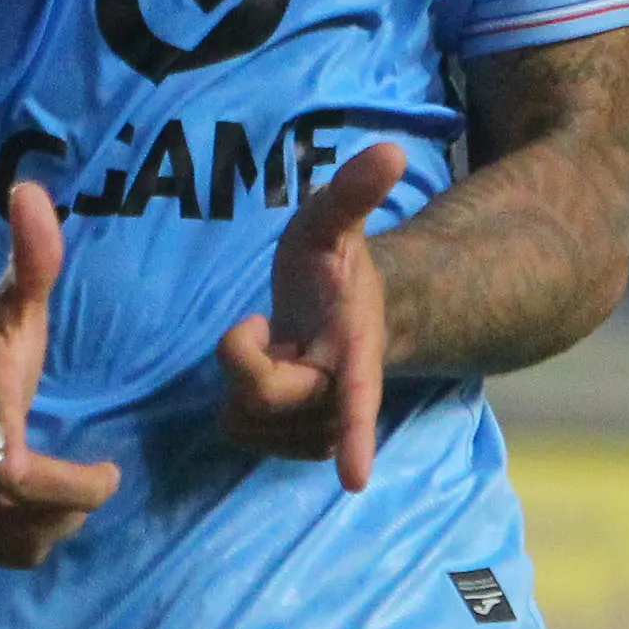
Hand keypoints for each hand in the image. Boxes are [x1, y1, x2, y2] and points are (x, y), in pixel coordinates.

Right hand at [0, 182, 122, 569]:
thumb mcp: (8, 309)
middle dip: (75, 491)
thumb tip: (31, 187)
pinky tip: (43, 514)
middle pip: (21, 491)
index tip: (23, 463)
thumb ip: (31, 258)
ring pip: (21, 532)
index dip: (5, 443)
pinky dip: (38, 539)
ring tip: (72, 492)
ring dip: (62, 518)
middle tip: (103, 475)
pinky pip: (10, 553)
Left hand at [214, 141, 407, 489]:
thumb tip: (390, 149)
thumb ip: (354, 190)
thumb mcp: (331, 221)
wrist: (338, 310)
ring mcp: (319, 427)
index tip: (356, 479)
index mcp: (357, 350)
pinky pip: (239, 431)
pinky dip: (238, 401)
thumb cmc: (331, 266)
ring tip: (275, 349)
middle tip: (261, 324)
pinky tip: (264, 375)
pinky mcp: (292, 442)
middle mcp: (342, 399)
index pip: (360, 399)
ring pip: (248, 420)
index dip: (359, 435)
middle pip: (266, 397)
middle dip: (245, 358)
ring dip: (244, 379)